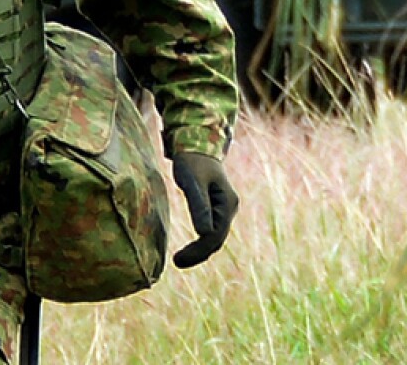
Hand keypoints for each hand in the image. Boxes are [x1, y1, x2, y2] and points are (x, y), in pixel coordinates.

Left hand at [171, 151, 238, 268]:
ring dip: (200, 250)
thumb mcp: (192, 181)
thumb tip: (204, 234)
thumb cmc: (192, 160)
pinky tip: (188, 248)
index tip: (179, 260)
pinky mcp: (214, 207)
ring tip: (180, 260)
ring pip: (214, 236)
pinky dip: (200, 241)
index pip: (215, 235)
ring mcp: (223, 209)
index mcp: (227, 204)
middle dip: (199, 253)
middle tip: (177, 263)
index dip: (199, 250)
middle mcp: (228, 208)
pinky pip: (210, 229)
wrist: (196, 144)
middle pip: (217, 239)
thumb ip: (199, 205)